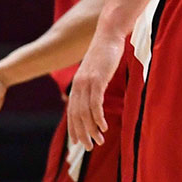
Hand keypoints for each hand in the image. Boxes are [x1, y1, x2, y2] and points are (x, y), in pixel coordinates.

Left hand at [66, 34, 123, 149]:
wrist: (108, 34)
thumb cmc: (106, 51)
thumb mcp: (97, 69)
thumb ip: (94, 81)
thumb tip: (97, 91)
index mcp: (78, 85)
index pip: (72, 112)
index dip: (74, 128)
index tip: (78, 142)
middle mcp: (79, 86)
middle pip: (77, 116)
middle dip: (82, 134)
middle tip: (89, 147)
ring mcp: (87, 83)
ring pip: (86, 113)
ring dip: (92, 130)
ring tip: (99, 141)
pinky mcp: (98, 80)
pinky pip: (96, 104)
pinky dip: (98, 118)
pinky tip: (104, 126)